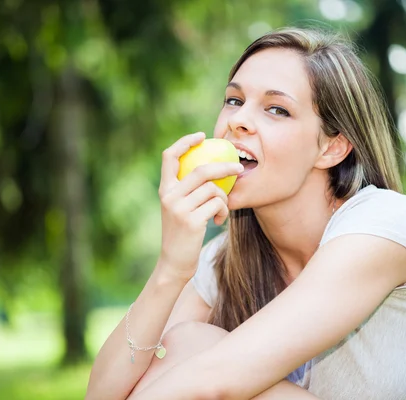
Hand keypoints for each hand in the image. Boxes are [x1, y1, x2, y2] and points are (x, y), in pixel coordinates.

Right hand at [157, 132, 242, 280]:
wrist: (174, 263)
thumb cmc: (182, 234)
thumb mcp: (178, 209)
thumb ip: (187, 190)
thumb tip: (213, 169)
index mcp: (165, 190)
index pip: (169, 156)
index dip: (185, 142)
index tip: (202, 136)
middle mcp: (169, 196)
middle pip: (201, 170)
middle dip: (224, 167)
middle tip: (240, 168)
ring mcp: (179, 208)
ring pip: (213, 189)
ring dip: (223, 199)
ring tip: (219, 211)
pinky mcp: (192, 221)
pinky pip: (217, 204)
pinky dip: (223, 211)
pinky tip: (217, 221)